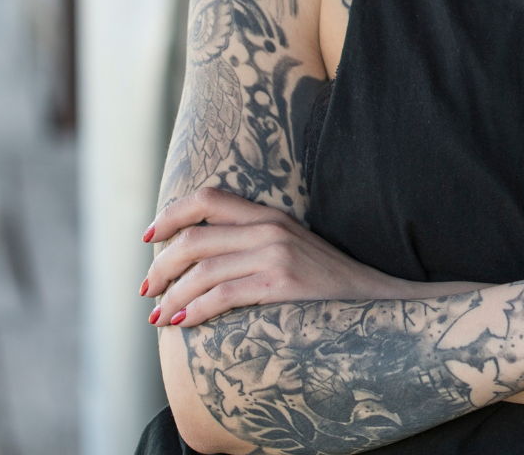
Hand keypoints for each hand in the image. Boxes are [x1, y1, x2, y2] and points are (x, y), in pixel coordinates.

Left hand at [141, 187, 421, 326]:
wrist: (377, 299)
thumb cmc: (328, 283)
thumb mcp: (292, 249)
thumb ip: (253, 245)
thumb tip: (202, 262)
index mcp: (270, 215)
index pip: (208, 198)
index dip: (170, 215)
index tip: (149, 238)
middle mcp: (270, 229)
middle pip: (195, 238)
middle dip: (161, 266)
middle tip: (146, 290)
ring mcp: (276, 255)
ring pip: (202, 270)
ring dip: (172, 296)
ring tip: (158, 316)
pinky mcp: (282, 284)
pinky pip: (224, 295)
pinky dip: (195, 310)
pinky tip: (184, 324)